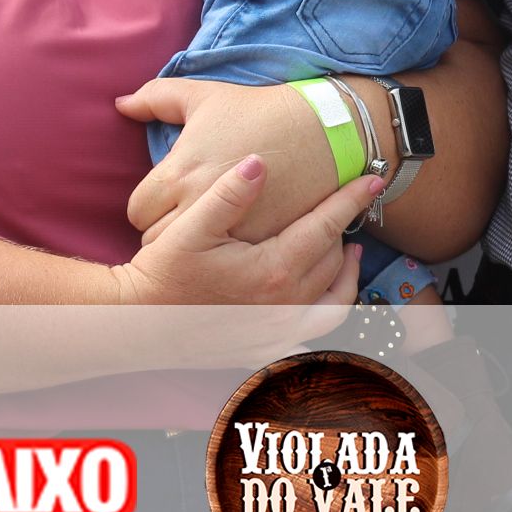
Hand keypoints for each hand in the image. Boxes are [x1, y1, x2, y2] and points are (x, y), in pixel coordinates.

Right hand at [113, 155, 375, 360]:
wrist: (138, 324)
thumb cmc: (162, 274)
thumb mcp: (188, 227)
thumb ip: (227, 194)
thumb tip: (259, 162)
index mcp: (272, 272)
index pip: (326, 227)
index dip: (351, 200)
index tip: (373, 179)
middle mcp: (284, 306)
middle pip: (333, 262)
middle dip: (344, 230)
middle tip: (347, 205)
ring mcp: (278, 333)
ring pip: (334, 302)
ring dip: (345, 274)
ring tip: (348, 250)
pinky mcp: (267, 349)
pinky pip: (315, 332)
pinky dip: (328, 309)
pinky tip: (322, 293)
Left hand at [118, 78, 338, 244]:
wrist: (322, 128)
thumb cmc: (258, 109)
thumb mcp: (205, 96)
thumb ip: (156, 96)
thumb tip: (122, 103)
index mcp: (180, 172)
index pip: (138, 211)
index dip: (146, 207)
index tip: (162, 202)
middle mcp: (199, 205)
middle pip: (157, 240)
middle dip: (165, 231)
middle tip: (180, 220)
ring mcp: (231, 230)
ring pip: (190, 258)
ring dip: (192, 248)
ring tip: (202, 235)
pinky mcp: (260, 243)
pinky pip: (227, 262)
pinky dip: (225, 254)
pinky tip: (230, 241)